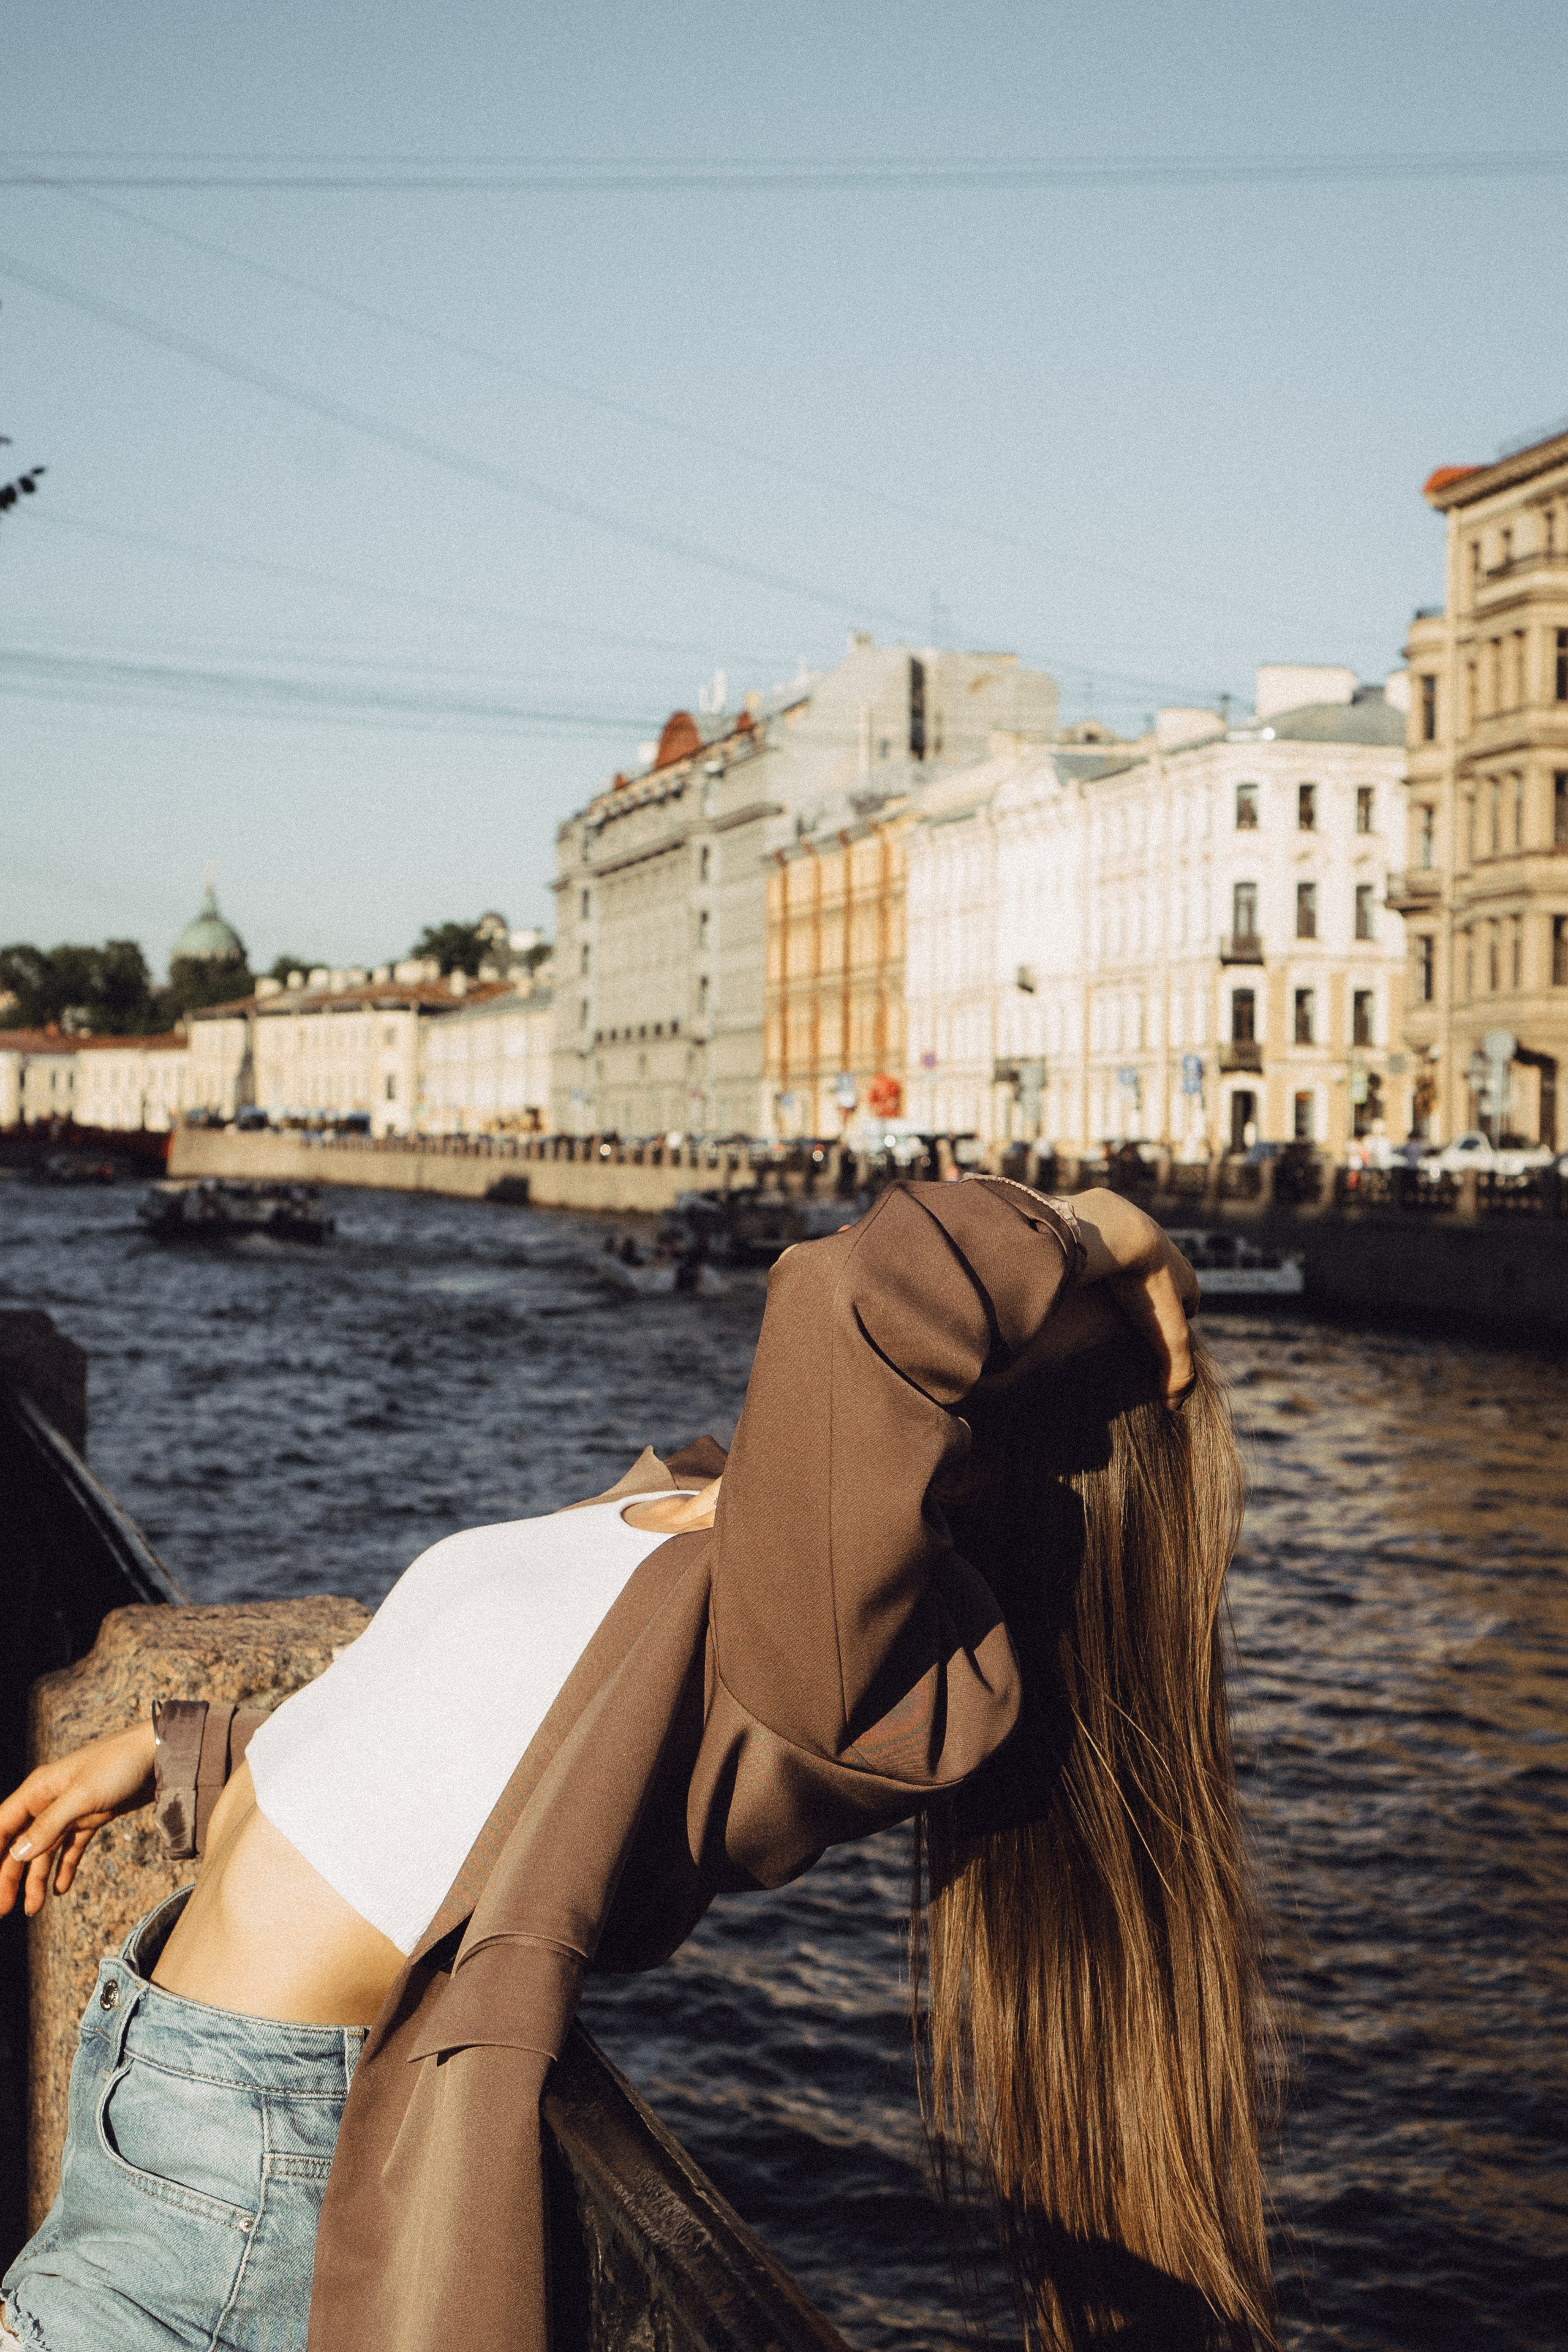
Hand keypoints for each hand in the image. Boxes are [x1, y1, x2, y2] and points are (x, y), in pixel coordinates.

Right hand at [0, 1721, 156, 1916]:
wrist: (161, 1753)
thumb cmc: (119, 1764)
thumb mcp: (82, 1796)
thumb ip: (49, 1825)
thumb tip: (16, 1853)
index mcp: (39, 1789)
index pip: (3, 1825)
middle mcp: (49, 1800)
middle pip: (20, 1844)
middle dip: (10, 1876)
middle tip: (4, 1909)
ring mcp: (70, 1811)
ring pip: (45, 1851)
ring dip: (36, 1879)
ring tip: (33, 1909)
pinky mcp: (92, 1817)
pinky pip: (71, 1849)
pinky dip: (65, 1868)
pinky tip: (60, 1890)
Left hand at [1065, 1190, 1199, 1404]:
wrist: (1113, 1232)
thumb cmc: (1145, 1285)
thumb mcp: (1168, 1335)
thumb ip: (1177, 1372)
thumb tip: (1174, 1406)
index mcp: (1185, 1274)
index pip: (1189, 1303)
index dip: (1177, 1321)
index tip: (1160, 1341)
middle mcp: (1164, 1252)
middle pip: (1161, 1283)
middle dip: (1150, 1302)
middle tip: (1130, 1323)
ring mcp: (1133, 1237)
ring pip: (1132, 1266)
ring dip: (1123, 1283)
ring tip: (1104, 1307)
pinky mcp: (1104, 1230)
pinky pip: (1103, 1254)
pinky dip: (1098, 1270)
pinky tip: (1083, 1285)